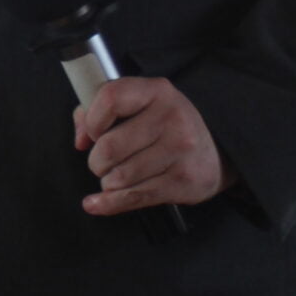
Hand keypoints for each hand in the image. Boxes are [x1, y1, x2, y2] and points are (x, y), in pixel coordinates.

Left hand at [74, 76, 232, 216]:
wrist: (216, 151)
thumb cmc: (165, 126)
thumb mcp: (139, 105)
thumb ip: (98, 110)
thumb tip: (80, 139)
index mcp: (156, 91)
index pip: (110, 98)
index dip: (92, 120)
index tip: (92, 133)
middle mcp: (171, 117)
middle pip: (110, 146)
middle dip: (96, 161)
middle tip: (103, 162)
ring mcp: (180, 150)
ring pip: (120, 176)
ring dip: (108, 182)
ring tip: (116, 176)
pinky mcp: (183, 181)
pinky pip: (134, 197)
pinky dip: (109, 204)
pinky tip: (96, 203)